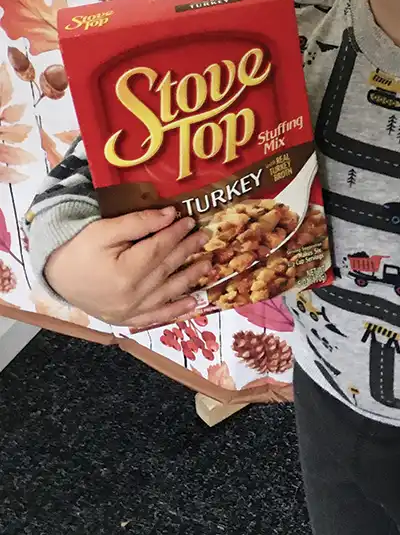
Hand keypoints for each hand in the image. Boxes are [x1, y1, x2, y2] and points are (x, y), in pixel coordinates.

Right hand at [44, 207, 212, 330]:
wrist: (56, 276)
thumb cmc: (78, 249)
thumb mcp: (104, 230)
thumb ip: (138, 223)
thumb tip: (170, 216)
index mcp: (125, 272)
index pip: (159, 249)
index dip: (176, 233)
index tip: (190, 220)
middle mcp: (132, 295)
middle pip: (166, 268)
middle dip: (187, 250)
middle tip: (205, 236)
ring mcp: (130, 311)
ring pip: (167, 292)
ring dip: (190, 278)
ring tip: (208, 264)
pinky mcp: (126, 319)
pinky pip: (156, 317)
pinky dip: (175, 312)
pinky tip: (192, 305)